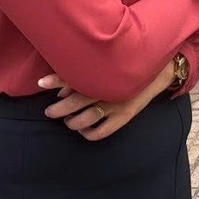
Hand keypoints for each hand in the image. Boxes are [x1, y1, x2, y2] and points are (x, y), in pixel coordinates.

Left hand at [38, 61, 175, 141]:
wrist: (158, 72)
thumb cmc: (127, 66)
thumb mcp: (110, 64)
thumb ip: (87, 73)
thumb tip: (62, 90)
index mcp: (105, 74)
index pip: (77, 76)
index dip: (57, 79)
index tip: (41, 82)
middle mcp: (110, 89)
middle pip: (77, 101)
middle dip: (59, 108)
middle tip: (50, 112)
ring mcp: (117, 105)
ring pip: (86, 120)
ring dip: (72, 122)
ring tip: (67, 121)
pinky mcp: (124, 117)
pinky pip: (100, 132)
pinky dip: (87, 133)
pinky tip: (83, 130)